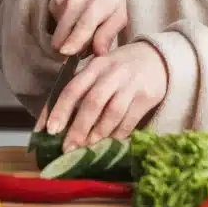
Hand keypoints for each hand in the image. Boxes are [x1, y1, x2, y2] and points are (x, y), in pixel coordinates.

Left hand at [45, 41, 167, 150]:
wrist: (157, 58)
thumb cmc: (119, 68)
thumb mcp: (100, 69)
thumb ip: (81, 89)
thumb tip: (53, 121)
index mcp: (95, 65)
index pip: (73, 88)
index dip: (60, 110)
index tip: (49, 130)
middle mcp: (112, 73)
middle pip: (92, 102)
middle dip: (78, 128)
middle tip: (67, 148)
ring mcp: (131, 84)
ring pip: (112, 113)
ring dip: (97, 134)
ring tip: (86, 148)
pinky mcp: (147, 97)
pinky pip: (129, 121)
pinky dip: (117, 135)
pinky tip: (108, 143)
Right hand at [49, 0, 127, 56]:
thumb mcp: (119, 12)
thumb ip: (108, 34)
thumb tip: (99, 54)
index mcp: (96, 7)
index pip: (81, 29)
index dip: (72, 44)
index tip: (65, 53)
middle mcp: (76, 3)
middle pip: (62, 35)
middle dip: (68, 48)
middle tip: (81, 48)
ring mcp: (62, 1)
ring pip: (59, 31)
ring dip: (68, 35)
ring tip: (83, 25)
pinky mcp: (53, 0)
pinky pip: (56, 22)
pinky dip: (64, 24)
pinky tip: (75, 14)